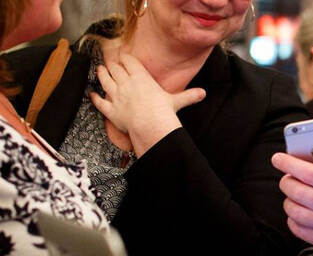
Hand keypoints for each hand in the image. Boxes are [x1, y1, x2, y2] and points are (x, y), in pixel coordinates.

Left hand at [90, 53, 204, 155]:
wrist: (150, 126)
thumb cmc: (163, 112)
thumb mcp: (177, 101)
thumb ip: (188, 96)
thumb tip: (203, 94)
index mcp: (140, 78)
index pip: (129, 62)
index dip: (126, 58)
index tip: (124, 57)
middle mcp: (125, 84)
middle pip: (115, 69)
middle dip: (112, 64)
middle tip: (111, 62)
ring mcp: (116, 96)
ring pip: (104, 81)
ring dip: (101, 74)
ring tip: (100, 70)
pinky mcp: (111, 110)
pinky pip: (99, 102)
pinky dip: (95, 98)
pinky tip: (92, 94)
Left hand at [273, 129, 312, 255]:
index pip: (310, 173)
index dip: (289, 164)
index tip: (278, 158)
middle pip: (298, 191)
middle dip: (286, 181)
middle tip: (288, 178)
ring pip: (294, 211)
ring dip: (289, 200)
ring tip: (295, 195)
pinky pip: (297, 228)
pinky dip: (293, 219)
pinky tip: (300, 212)